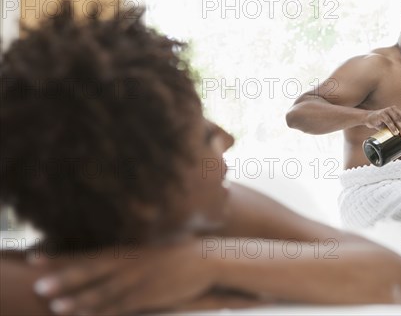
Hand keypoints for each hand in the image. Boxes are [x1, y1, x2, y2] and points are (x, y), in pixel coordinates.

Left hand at [31, 239, 216, 314]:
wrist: (208, 260)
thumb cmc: (178, 255)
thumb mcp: (150, 249)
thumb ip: (128, 255)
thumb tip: (107, 259)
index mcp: (128, 250)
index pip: (88, 253)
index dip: (61, 256)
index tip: (34, 257)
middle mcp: (130, 263)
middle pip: (91, 270)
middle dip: (64, 277)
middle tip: (39, 285)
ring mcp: (140, 279)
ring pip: (104, 291)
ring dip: (79, 299)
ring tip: (57, 306)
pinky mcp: (151, 295)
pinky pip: (123, 305)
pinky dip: (104, 311)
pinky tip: (88, 315)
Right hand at [365, 106, 400, 136]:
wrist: (369, 118)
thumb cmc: (382, 122)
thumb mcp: (392, 123)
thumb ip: (399, 126)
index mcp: (400, 110)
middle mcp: (395, 109)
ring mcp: (388, 111)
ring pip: (398, 119)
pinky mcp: (381, 114)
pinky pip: (388, 121)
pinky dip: (392, 127)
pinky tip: (395, 133)